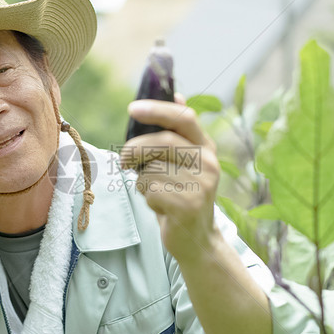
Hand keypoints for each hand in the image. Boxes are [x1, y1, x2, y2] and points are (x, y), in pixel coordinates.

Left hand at [120, 94, 220, 263]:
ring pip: (152, 168)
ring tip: (154, 190)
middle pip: (161, 142)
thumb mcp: (185, 162)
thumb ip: (178, 134)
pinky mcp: (188, 205)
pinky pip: (151, 190)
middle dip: (134, 149)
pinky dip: (146, 197)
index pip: (184, 118)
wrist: (197, 239)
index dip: (158, 109)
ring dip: (143, 180)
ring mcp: (202, 184)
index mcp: (207, 147)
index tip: (133, 108)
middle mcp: (209, 163)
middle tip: (124, 160)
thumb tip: (176, 95)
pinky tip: (159, 205)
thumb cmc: (182, 194)